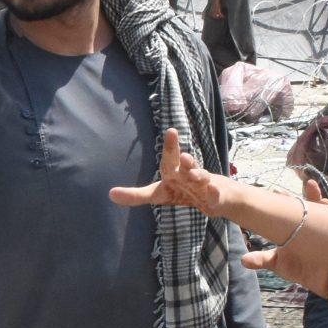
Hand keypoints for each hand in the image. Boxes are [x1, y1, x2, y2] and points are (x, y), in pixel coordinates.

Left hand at [110, 127, 233, 220]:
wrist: (218, 198)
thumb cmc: (183, 191)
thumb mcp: (158, 194)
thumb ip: (136, 195)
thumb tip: (110, 194)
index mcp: (174, 172)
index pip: (169, 158)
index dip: (170, 146)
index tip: (171, 129)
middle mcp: (189, 174)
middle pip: (183, 162)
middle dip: (177, 150)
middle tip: (172, 134)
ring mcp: (204, 185)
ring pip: (201, 176)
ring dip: (196, 171)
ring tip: (190, 167)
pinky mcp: (216, 198)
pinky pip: (215, 194)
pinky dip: (214, 192)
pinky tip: (213, 189)